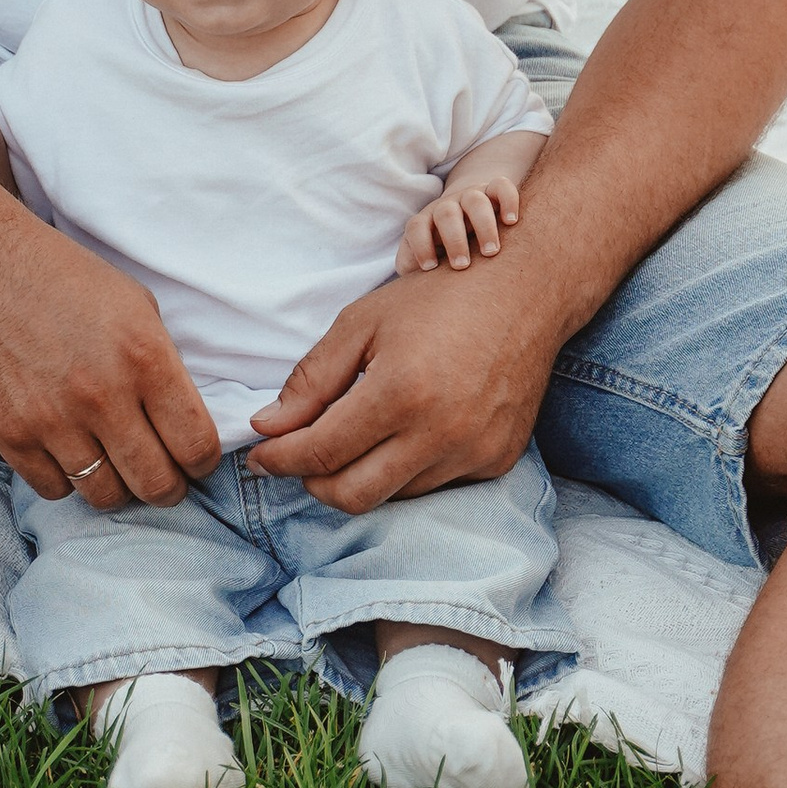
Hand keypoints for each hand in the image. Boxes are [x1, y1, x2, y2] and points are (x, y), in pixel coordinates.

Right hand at [0, 206, 221, 511]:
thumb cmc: (63, 278)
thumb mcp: (136, 305)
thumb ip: (163, 366)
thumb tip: (181, 421)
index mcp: (144, 357)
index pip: (195, 445)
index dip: (201, 462)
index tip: (193, 460)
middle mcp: (102, 396)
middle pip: (156, 484)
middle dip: (167, 486)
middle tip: (161, 473)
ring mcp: (51, 420)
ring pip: (105, 496)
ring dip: (117, 485)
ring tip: (113, 461)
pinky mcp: (8, 434)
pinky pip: (54, 489)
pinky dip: (67, 478)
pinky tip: (68, 451)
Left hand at [243, 248, 566, 513]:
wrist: (526, 291)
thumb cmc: (438, 297)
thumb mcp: (362, 323)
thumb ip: (310, 380)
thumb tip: (266, 428)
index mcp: (401, 393)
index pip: (320, 453)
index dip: (279, 459)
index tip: (260, 455)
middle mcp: (440, 433)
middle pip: (351, 495)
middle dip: (312, 481)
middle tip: (298, 454)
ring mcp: (474, 452)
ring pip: (392, 495)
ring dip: (360, 475)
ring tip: (354, 435)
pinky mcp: (496, 461)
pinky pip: (434, 485)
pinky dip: (404, 470)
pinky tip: (403, 433)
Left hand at [397, 171, 522, 272]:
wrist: (468, 213)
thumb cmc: (445, 246)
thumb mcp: (428, 255)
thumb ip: (413, 266)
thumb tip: (409, 285)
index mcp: (427, 222)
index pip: (417, 227)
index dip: (420, 245)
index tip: (430, 268)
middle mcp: (448, 206)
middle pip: (446, 214)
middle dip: (454, 240)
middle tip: (462, 265)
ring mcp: (472, 196)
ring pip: (476, 201)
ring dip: (483, 226)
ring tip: (491, 252)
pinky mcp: (494, 191)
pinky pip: (502, 187)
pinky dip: (508, 201)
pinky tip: (511, 223)